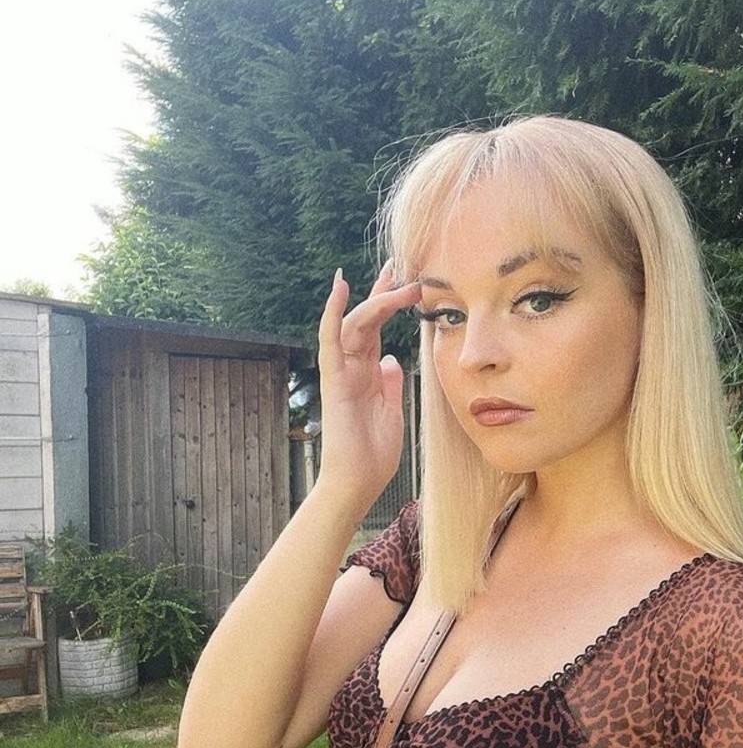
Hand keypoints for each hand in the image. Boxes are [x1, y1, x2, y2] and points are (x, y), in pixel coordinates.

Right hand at [315, 262, 421, 513]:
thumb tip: (393, 360)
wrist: (357, 482)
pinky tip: (342, 287)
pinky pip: (332, 339)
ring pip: (355, 323)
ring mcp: (341, 371)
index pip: (378, 329)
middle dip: (383, 291)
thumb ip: (391, 384)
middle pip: (366, 318)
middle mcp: (352, 367)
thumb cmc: (373, 454)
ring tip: (398, 277)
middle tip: (401, 265)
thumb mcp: (392, 412)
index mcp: (368, 373)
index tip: (406, 280)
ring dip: (377, 298)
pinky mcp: (334, 380)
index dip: (389, 303)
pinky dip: (335, 313)